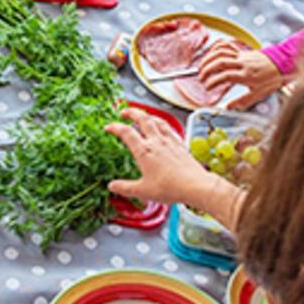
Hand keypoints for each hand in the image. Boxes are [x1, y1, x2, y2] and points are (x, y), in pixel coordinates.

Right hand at [104, 109, 219, 204]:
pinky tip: (163, 128)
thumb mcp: (143, 191)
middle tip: (124, 112)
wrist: (195, 185)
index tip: (109, 127)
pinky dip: (162, 124)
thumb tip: (112, 186)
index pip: (126, 133)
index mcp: (144, 151)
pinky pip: (170, 128)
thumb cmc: (169, 188)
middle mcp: (156, 142)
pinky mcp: (180, 144)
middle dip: (131, 112)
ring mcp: (170, 141)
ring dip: (148, 115)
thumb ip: (125, 187)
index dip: (115, 127)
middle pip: (143, 119)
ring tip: (143, 116)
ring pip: (157, 121)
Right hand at [197, 45, 282, 109]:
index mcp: (246, 75)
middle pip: (220, 62)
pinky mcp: (241, 50)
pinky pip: (226, 45)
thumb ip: (241, 101)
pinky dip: (216, 48)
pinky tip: (211, 55)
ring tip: (202, 67)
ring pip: (221, 52)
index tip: (207, 87)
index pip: (225, 76)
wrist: (281, 64)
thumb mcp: (258, 94)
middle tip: (201, 78)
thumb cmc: (270, 80)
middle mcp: (242, 63)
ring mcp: (241, 55)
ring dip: (208, 58)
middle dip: (206, 69)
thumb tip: (227, 107)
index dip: (213, 81)